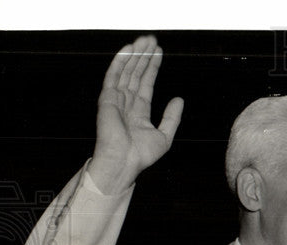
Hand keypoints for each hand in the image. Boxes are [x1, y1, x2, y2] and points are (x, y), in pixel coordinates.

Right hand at [87, 35, 183, 193]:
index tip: (159, 52)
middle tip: (151, 39)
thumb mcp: (164, 135)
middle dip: (144, 56)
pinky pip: (113, 76)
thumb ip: (172, 117)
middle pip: (136, 74)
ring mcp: (116, 100)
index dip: (152, 67)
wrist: (124, 162)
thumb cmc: (141, 155)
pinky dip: (120, 62)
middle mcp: (127, 103)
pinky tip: (128, 50)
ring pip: (126, 71)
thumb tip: (179, 99)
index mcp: (139, 111)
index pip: (146, 83)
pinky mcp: (107, 99)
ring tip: (144, 40)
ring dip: (135, 55)